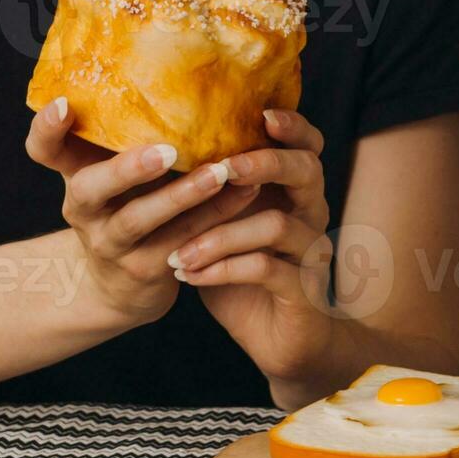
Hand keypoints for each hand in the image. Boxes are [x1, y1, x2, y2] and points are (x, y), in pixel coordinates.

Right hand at [27, 97, 258, 329]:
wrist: (120, 287)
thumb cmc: (126, 207)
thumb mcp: (114, 173)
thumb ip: (128, 134)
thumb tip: (179, 67)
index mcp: (73, 174)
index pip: (43, 150)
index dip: (46, 129)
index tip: (64, 103)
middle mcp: (83, 209)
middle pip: (88, 189)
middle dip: (127, 169)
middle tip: (167, 152)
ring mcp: (110, 244)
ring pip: (140, 220)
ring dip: (184, 195)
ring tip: (221, 173)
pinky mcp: (143, 271)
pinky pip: (181, 242)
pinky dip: (215, 217)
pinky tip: (245, 194)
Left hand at [170, 110, 342, 385]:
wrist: (283, 343)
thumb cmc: (244, 279)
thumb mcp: (221, 230)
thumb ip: (202, 196)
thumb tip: (148, 156)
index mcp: (295, 194)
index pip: (307, 146)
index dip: (292, 126)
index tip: (260, 114)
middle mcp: (310, 216)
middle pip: (305, 171)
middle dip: (262, 164)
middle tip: (221, 169)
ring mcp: (310, 254)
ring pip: (277, 224)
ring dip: (221, 233)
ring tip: (180, 249)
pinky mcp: (302, 292)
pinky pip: (266, 270)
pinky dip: (222, 269)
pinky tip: (190, 275)